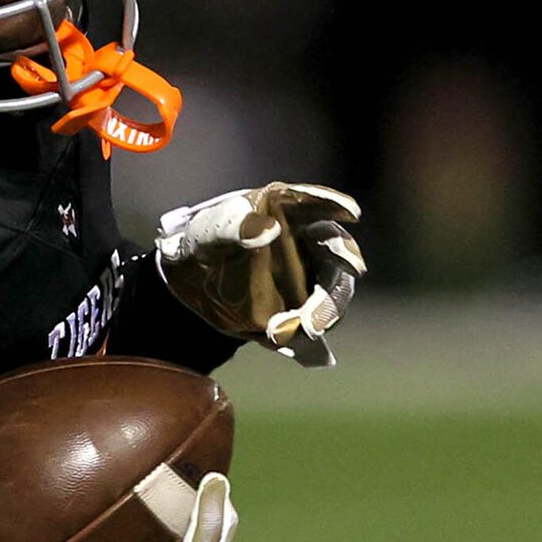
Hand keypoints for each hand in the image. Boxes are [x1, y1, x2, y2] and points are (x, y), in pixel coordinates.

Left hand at [155, 183, 364, 365]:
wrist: (191, 278)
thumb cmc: (206, 240)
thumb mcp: (211, 230)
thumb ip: (236, 227)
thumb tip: (270, 230)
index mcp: (290, 209)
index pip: (317, 203)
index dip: (334, 204)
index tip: (350, 212)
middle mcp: (311, 240)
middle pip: (338, 255)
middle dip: (337, 277)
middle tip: (321, 300)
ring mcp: (312, 275)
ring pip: (333, 292)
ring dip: (323, 313)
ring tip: (295, 330)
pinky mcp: (303, 307)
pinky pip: (312, 322)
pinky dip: (303, 334)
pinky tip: (284, 338)